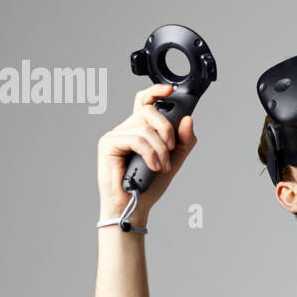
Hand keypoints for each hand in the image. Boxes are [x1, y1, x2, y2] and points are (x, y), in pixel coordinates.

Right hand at [96, 84, 197, 218]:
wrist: (136, 206)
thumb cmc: (150, 185)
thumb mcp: (174, 160)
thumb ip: (184, 140)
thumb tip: (188, 120)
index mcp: (141, 129)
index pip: (145, 101)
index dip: (156, 91)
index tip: (171, 90)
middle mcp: (127, 128)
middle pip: (149, 110)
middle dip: (166, 129)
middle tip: (171, 148)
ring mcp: (116, 135)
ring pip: (144, 128)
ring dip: (160, 149)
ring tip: (162, 166)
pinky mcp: (108, 144)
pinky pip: (135, 139)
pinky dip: (149, 153)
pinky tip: (153, 166)